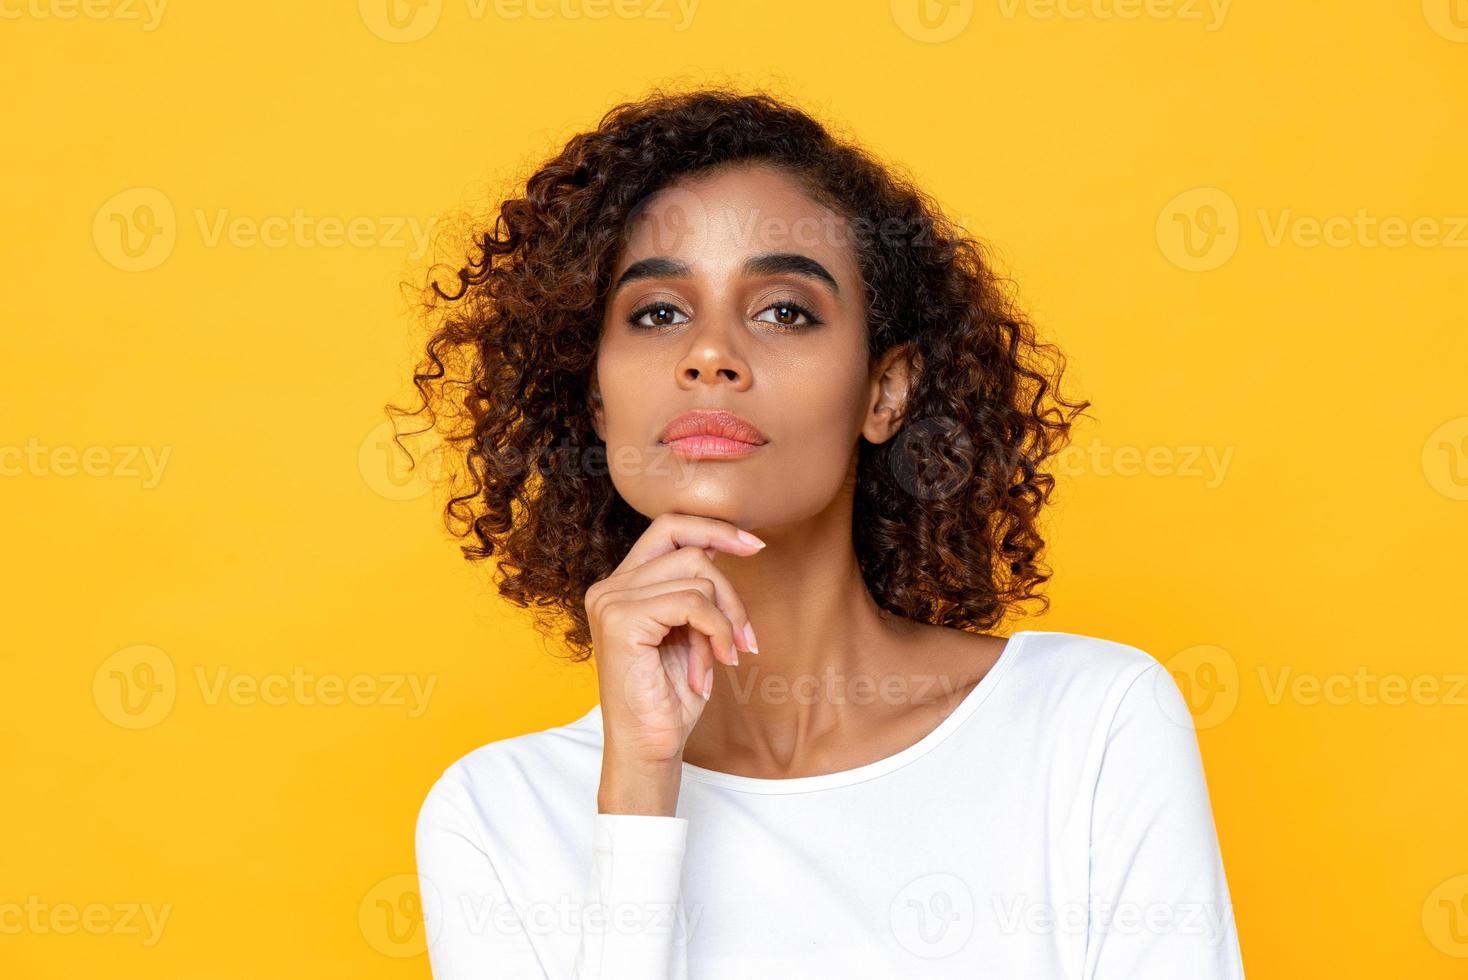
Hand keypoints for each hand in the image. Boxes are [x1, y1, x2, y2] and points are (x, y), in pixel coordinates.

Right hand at [585, 513, 762, 781]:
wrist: (649, 748)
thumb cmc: (671, 698)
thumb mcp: (689, 632)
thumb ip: (695, 591)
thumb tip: (727, 545)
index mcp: (621, 585)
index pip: (669, 528)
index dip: (714, 528)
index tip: (755, 545)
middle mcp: (609, 587)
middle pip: (692, 551)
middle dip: (730, 593)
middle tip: (745, 637)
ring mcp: (611, 601)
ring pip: (699, 577)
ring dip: (724, 621)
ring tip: (721, 659)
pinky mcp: (622, 620)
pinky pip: (694, 603)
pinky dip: (717, 630)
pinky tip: (716, 662)